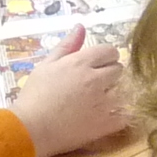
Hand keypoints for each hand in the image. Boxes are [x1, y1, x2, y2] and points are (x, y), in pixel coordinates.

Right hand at [9, 26, 127, 156]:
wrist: (30, 130)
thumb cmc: (34, 96)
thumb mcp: (46, 65)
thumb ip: (66, 46)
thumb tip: (81, 26)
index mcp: (81, 63)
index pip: (110, 51)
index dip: (105, 57)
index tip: (98, 65)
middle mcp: (96, 80)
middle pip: (119, 69)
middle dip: (111, 73)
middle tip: (97, 84)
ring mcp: (103, 103)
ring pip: (124, 90)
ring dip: (116, 93)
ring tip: (102, 100)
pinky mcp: (106, 124)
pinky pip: (126, 114)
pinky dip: (122, 114)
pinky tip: (110, 115)